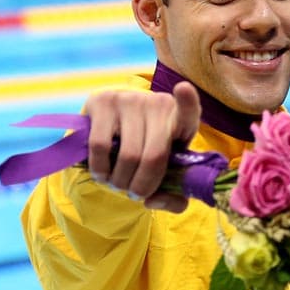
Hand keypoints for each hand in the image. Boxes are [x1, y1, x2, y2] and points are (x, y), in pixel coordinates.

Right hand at [84, 81, 200, 211]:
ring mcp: (130, 100)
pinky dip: (101, 169)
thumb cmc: (148, 154)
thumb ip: (172, 196)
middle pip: (154, 156)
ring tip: (118, 183)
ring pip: (128, 156)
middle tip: (135, 193)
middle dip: (142, 186)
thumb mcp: (167, 174)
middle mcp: (158, 104)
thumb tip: (152, 201)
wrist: (114, 131)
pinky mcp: (103, 101)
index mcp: (183, 120)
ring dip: (120, 181)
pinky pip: (101, 146)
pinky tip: (102, 174)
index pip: (188, 110)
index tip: (182, 89)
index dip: (187, 101)